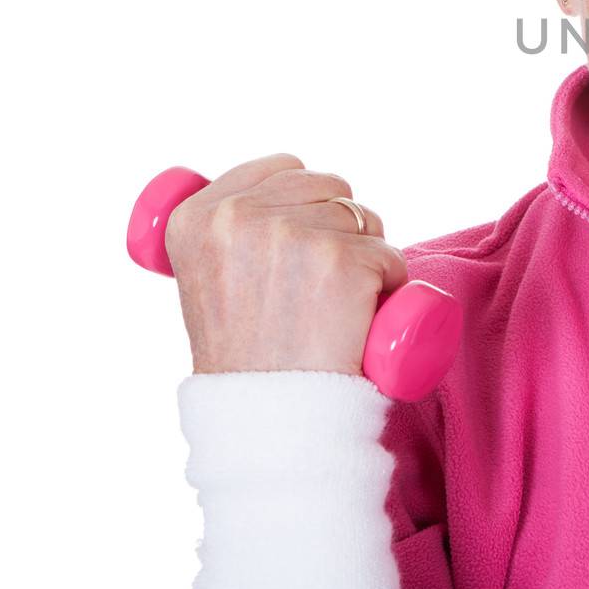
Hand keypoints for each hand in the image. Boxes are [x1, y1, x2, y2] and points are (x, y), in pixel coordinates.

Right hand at [163, 153, 409, 375]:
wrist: (272, 422)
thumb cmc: (249, 361)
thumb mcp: (210, 283)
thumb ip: (230, 237)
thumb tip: (265, 199)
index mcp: (197, 217)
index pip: (282, 166)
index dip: (304, 200)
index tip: (300, 243)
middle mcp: (238, 217)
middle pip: (330, 186)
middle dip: (340, 227)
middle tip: (318, 288)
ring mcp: (292, 234)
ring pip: (365, 219)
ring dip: (366, 257)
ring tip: (333, 310)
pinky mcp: (343, 258)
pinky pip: (391, 256)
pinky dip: (391, 286)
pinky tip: (359, 321)